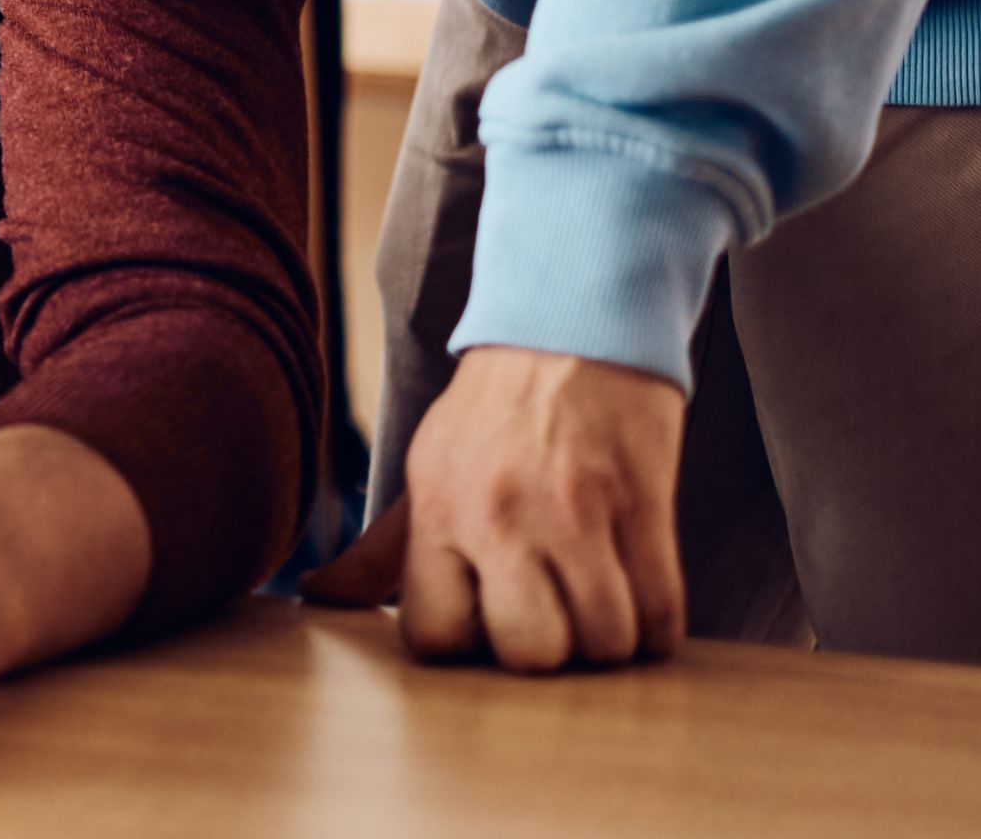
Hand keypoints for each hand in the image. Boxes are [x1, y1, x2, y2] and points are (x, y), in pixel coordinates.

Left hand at [304, 343, 686, 670]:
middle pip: (530, 653)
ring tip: (597, 601)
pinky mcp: (643, 506)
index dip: (467, 646)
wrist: (571, 327)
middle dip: (546, 653)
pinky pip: (660, 614)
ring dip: (607, 639)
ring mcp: (575, 514)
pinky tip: (637, 594)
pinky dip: (655, 626)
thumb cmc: (494, 413)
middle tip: (551, 615)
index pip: (437, 637)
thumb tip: (320, 597)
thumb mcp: (426, 470)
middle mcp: (499, 517)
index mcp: (437, 511)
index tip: (487, 621)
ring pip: (603, 642)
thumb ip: (381, 550)